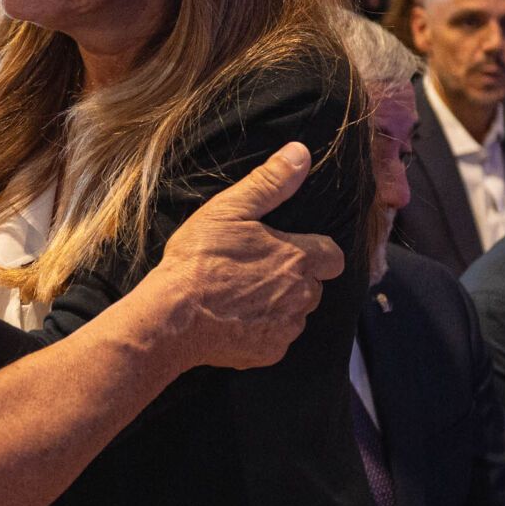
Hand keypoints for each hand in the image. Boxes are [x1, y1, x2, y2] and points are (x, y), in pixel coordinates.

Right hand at [142, 142, 343, 372]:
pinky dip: (262, 330)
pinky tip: (235, 319)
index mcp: (298, 259)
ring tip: (243, 295)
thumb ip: (270, 182)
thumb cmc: (199, 259)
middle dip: (294, 279)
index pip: (332, 256)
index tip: (289, 250)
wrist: (172, 317)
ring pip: (296, 313)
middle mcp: (301, 295)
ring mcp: (286, 328)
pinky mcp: (269, 352)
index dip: (315, 252)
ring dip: (280, 305)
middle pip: (314, 286)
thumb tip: (301, 153)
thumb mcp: (229, 210)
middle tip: (256, 271)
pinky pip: (277, 339)